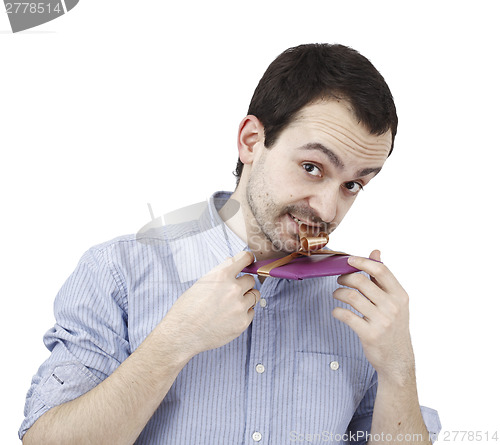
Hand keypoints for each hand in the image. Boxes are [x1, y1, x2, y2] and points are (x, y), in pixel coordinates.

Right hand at [166, 251, 259, 355]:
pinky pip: (251, 311)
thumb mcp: (201, 283)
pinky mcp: (243, 322)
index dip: (247, 259)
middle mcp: (233, 288)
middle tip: (232, 292)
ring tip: (230, 305)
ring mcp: (240, 306)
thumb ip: (220, 273)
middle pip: (251, 279)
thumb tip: (232, 262)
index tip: (248, 262)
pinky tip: (229, 317)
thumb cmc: (188, 308)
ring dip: (246, 298)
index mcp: (222, 275)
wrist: (182, 334)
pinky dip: (244, 313)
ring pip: (254, 295)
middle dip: (243, 284)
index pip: (245, 257)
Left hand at [332, 250, 414, 384]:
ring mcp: (381, 321)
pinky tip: (337, 311)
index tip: (349, 260)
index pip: (381, 270)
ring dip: (338, 292)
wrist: (397, 359)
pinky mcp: (369, 334)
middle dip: (345, 277)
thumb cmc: (394, 326)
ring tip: (337, 294)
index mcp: (400, 295)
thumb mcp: (395, 301)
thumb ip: (383, 278)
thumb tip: (375, 252)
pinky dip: (337, 311)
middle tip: (340, 280)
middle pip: (361, 281)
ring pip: (351, 296)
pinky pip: (346, 316)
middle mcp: (392, 306)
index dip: (362, 261)